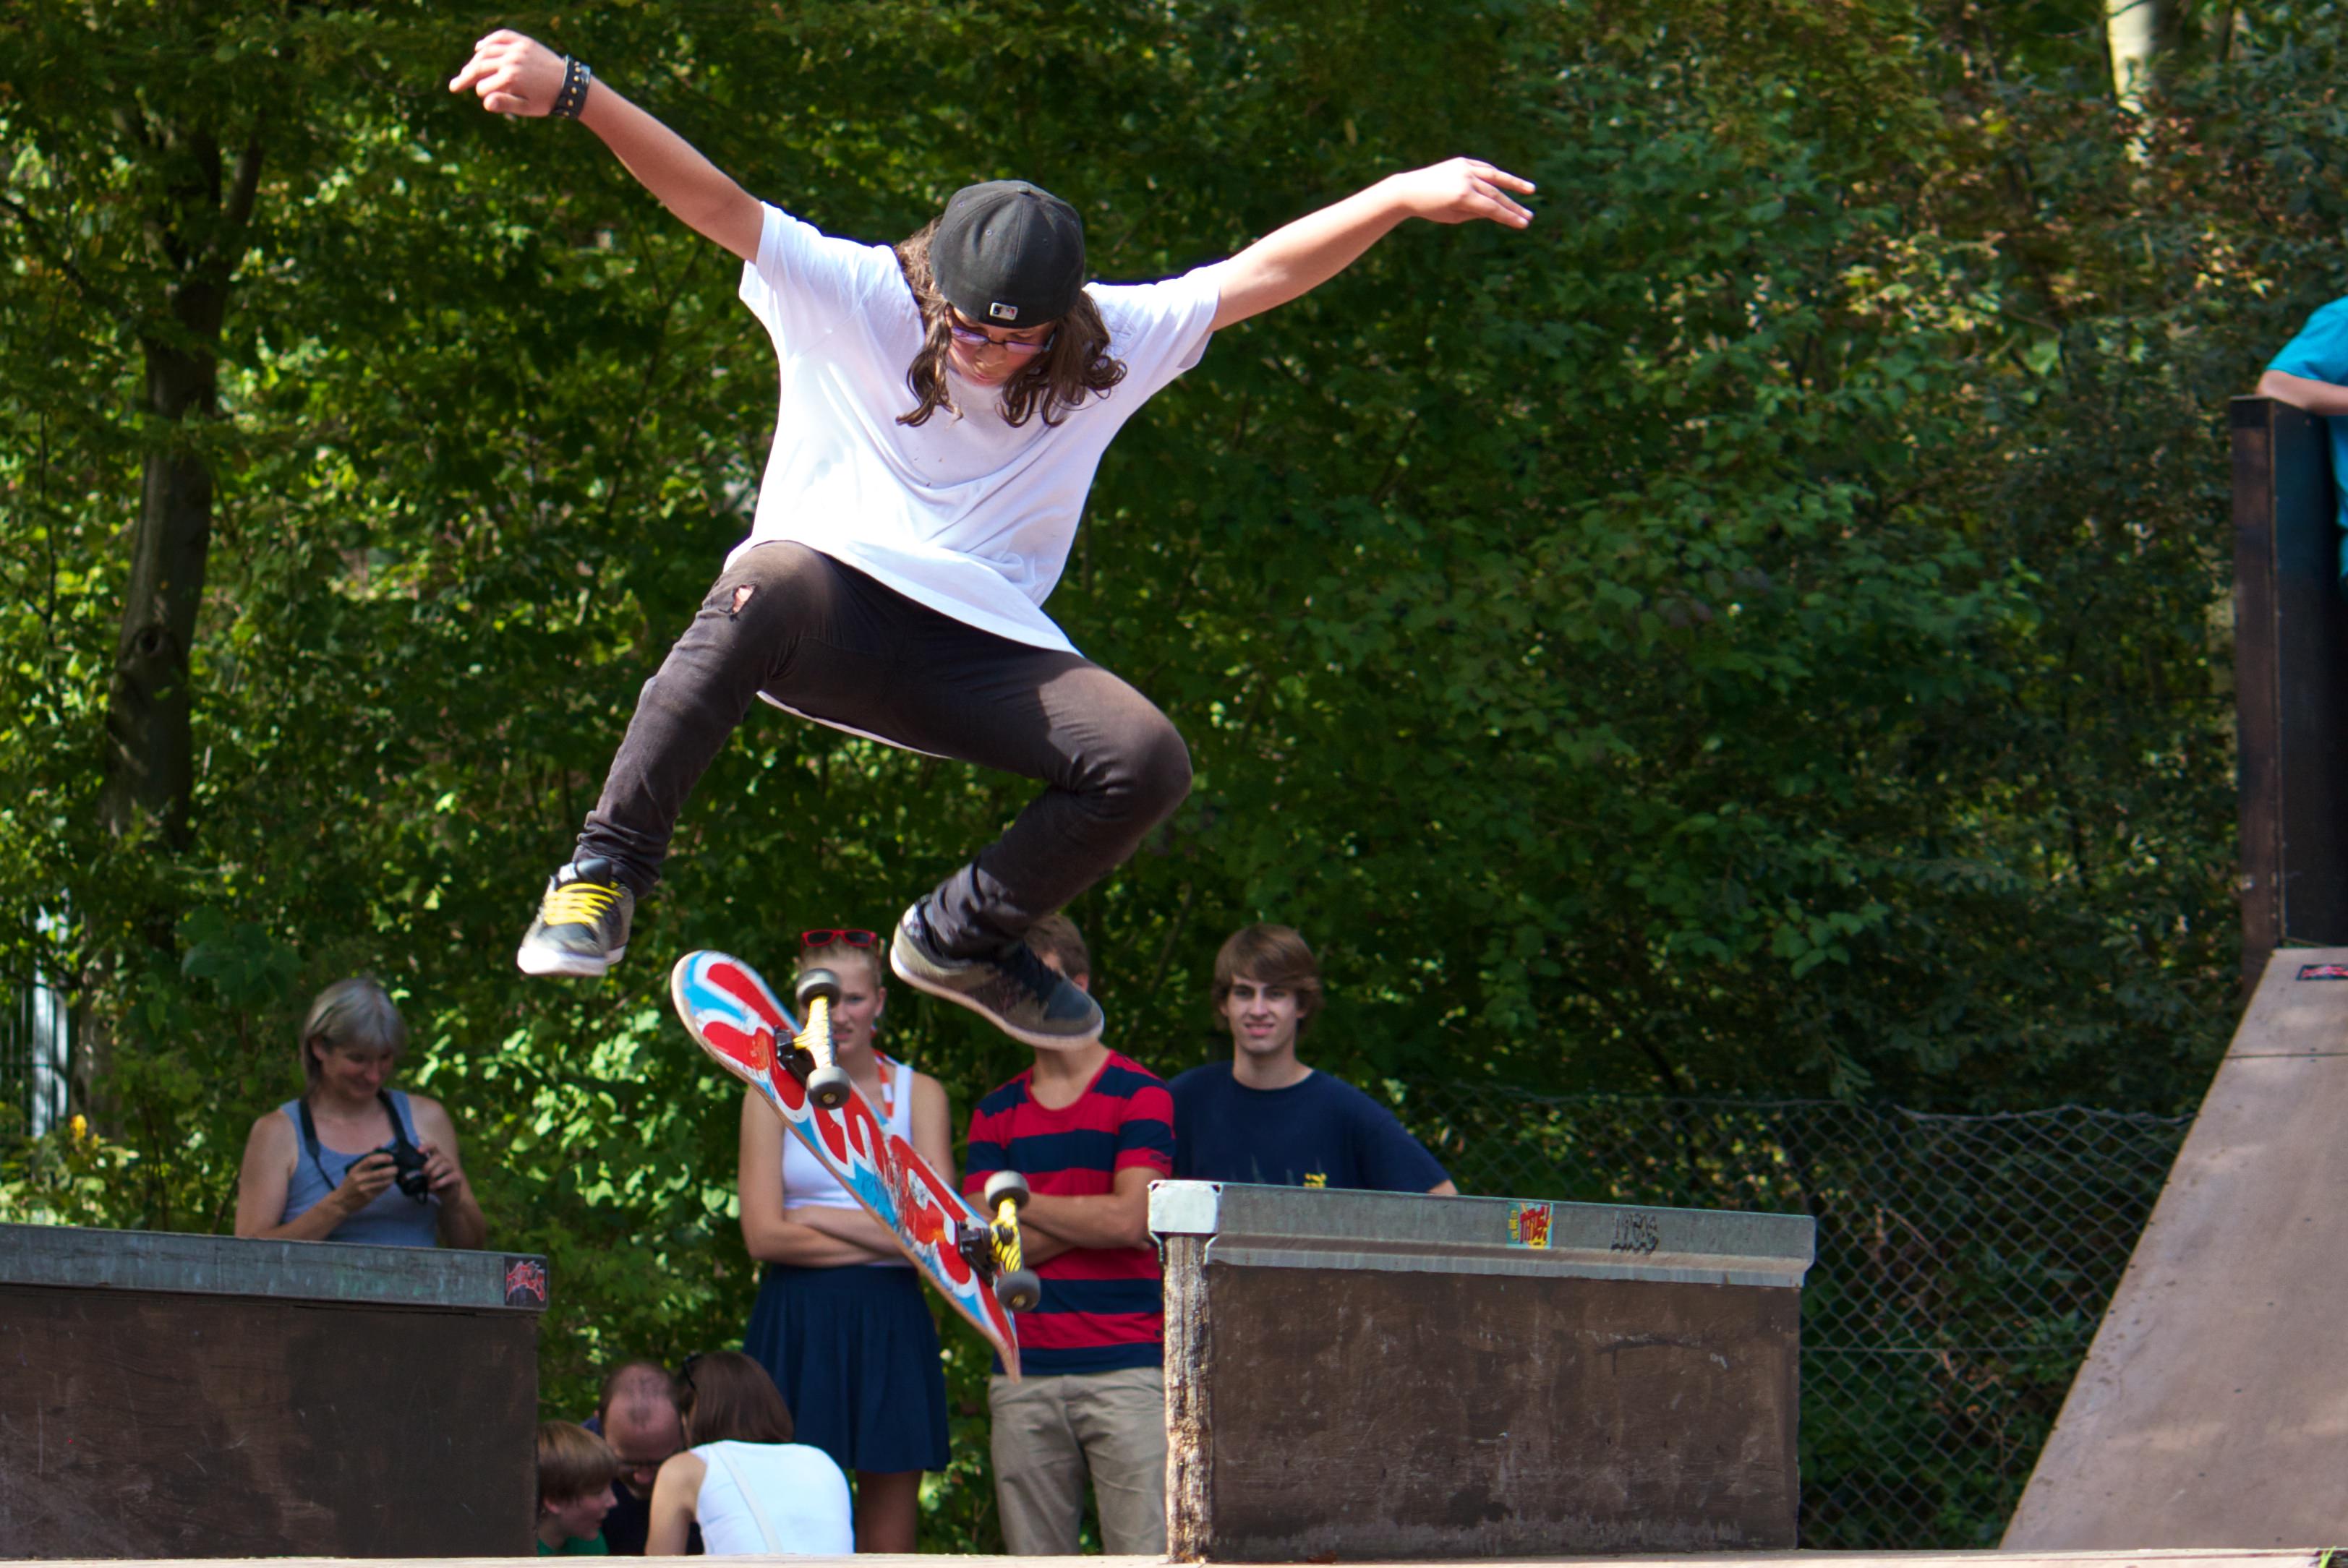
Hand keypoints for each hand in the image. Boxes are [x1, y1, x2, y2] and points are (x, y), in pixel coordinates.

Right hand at [334, 1152, 395, 1213]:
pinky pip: (383, 1189)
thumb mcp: (354, 1170)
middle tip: (396, 1167)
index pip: (370, 1160)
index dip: (383, 1157)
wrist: (341, 1202)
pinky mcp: (369, 1197)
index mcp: (356, 1170)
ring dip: (392, 1177)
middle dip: (392, 1169)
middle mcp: (359, 1179)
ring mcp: (364, 1188)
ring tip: (394, 1174)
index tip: (390, 1158)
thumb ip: (367, 1159)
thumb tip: (379, 1144)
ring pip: (384, 1181)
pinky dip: (389, 1184)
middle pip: (381, 1172)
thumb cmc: (350, 1183)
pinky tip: (390, 1181)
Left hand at [418, 1142, 465, 1196]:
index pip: (433, 1147)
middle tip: (422, 1173)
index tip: (418, 1151)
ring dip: (435, 1173)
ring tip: (428, 1181)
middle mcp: (445, 1161)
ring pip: (445, 1165)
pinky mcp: (457, 1177)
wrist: (447, 1195)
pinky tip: (433, 1186)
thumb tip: (401, 1176)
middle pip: (438, 1156)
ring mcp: (452, 1168)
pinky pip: (450, 1176)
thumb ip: (416, 1174)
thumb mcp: (423, 1178)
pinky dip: (441, 1182)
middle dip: (429, 1164)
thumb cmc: (433, 1184)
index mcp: (436, 1158)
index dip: (426, 1146)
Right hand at [448, 30, 566, 116]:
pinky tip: (479, 49)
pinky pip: (501, 37)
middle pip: (480, 67)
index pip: (484, 86)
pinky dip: (489, 41)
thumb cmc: (547, 100)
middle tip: (454, 86)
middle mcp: (512, 60)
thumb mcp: (527, 108)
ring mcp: (518, 49)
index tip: (482, 97)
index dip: (482, 94)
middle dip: (466, 77)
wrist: (570, 85)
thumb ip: (505, 104)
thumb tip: (485, 103)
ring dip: (475, 62)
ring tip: (467, 71)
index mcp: (512, 78)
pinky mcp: (524, 42)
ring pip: (487, 52)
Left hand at [1388, 158, 1535, 228]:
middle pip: (1496, 194)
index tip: (1523, 224)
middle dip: (1513, 206)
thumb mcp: (1453, 217)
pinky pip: (1483, 168)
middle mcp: (1465, 180)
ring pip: (1494, 176)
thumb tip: (1496, 210)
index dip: (1509, 217)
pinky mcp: (1461, 162)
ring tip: (1531, 189)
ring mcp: (1464, 168)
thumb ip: (1476, 212)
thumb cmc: (1430, 208)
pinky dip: (1495, 175)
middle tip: (1529, 216)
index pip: (1492, 209)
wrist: (1409, 189)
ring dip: (1513, 183)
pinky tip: (1507, 182)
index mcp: (1462, 197)